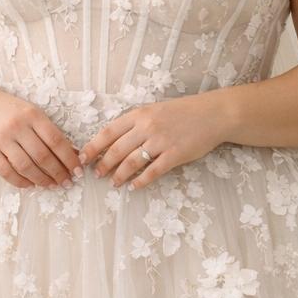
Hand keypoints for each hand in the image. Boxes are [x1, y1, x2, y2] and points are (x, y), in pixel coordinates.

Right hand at [0, 86, 79, 189]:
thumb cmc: (11, 111)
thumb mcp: (32, 114)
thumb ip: (50, 132)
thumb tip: (73, 154)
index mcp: (32, 115)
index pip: (56, 141)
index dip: (69, 159)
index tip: (77, 171)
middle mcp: (16, 126)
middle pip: (42, 156)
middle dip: (58, 173)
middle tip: (66, 182)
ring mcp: (0, 139)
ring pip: (25, 167)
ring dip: (42, 180)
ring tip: (51, 185)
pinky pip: (7, 172)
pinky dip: (21, 182)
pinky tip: (31, 185)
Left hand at [79, 92, 232, 189]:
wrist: (213, 114)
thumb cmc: (183, 112)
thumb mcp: (155, 110)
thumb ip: (136, 123)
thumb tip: (115, 139)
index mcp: (139, 113)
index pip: (109, 131)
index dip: (94, 146)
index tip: (83, 157)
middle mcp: (147, 126)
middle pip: (117, 149)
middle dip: (104, 164)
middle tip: (97, 174)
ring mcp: (161, 141)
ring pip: (132, 162)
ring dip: (120, 174)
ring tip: (114, 182)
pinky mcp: (175, 155)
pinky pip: (153, 171)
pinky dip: (141, 181)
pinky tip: (134, 187)